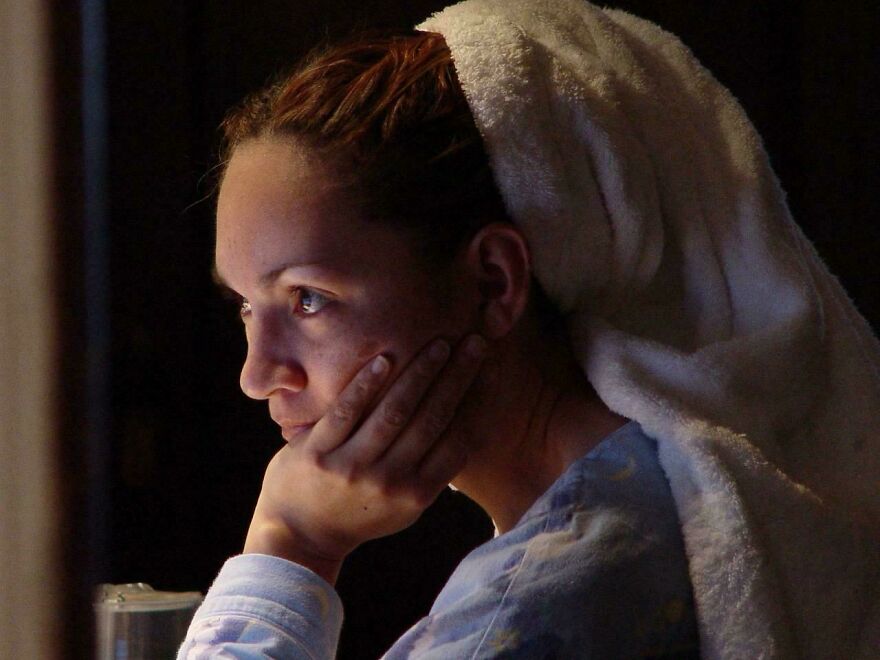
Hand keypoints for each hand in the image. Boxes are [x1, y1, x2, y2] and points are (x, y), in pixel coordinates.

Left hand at [243, 334, 486, 583]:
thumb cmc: (360, 512)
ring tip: (439, 344)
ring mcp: (352, 467)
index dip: (479, 400)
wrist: (300, 536)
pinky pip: (345, 412)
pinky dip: (366, 385)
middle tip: (475, 343)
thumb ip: (431, 470)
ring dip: (421, 373)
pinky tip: (384, 359)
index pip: (459, 439)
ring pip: (394, 412)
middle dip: (458, 377)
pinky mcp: (316, 454)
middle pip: (433, 419)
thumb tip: (468, 420)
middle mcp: (389, 482)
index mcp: (417, 494)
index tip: (490, 367)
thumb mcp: (404, 504)